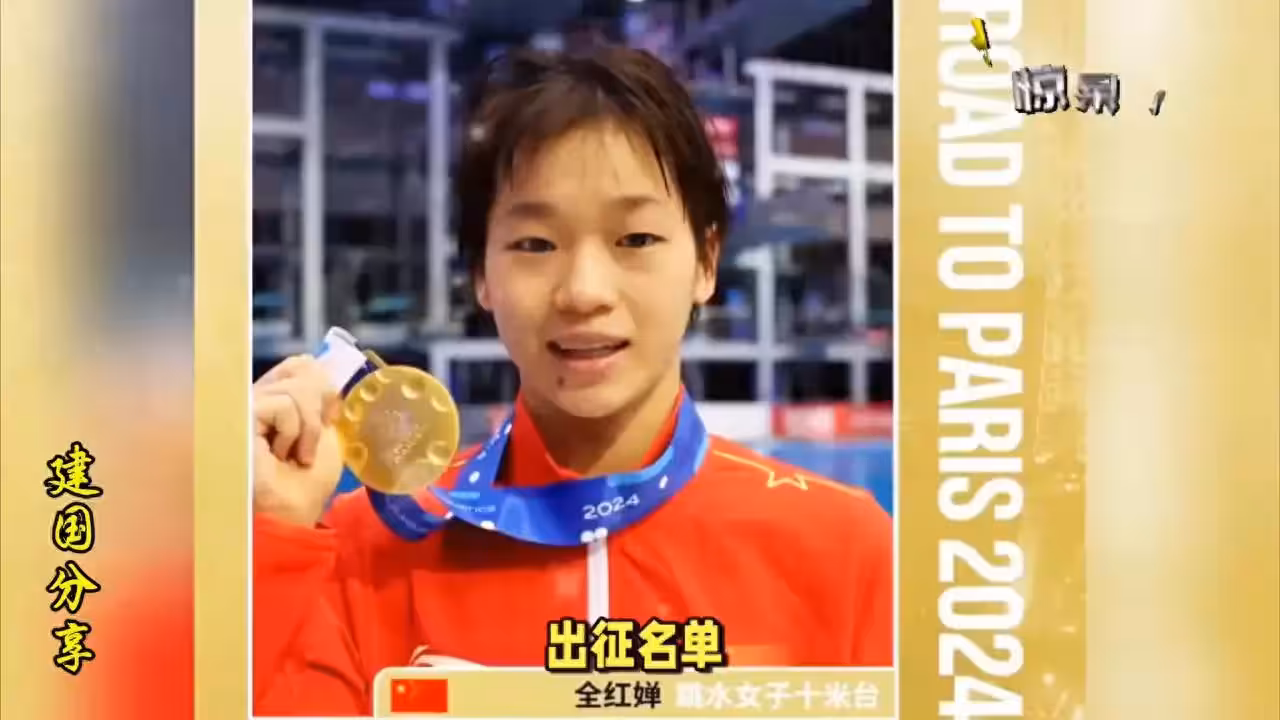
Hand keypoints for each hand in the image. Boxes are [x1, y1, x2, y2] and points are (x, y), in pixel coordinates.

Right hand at [252, 355, 344, 527]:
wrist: (292, 516)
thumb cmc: (304, 484)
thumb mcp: (324, 434)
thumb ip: (320, 400)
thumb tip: (321, 366)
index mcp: (274, 400)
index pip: (300, 364)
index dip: (323, 384)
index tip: (329, 418)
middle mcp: (254, 398)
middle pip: (301, 366)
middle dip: (318, 406)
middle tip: (310, 442)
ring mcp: (242, 406)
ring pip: (295, 388)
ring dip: (307, 429)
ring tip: (293, 456)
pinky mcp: (235, 417)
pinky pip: (281, 405)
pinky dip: (294, 432)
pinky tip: (280, 456)